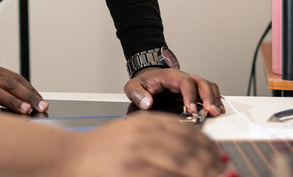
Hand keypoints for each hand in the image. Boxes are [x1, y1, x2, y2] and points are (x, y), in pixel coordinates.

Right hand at [62, 114, 227, 176]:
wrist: (70, 157)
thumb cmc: (99, 149)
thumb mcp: (129, 132)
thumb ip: (155, 136)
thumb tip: (187, 148)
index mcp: (145, 121)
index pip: (185, 129)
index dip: (206, 143)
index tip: (218, 154)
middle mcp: (145, 134)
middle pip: (188, 148)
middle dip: (210, 161)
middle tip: (223, 170)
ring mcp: (140, 154)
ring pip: (182, 165)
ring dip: (202, 173)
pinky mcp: (135, 170)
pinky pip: (167, 176)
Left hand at [124, 68, 223, 116]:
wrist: (148, 77)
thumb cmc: (144, 82)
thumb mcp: (133, 86)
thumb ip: (136, 93)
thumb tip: (147, 103)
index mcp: (170, 76)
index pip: (185, 82)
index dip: (190, 95)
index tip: (192, 109)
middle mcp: (184, 78)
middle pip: (201, 82)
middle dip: (207, 97)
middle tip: (210, 112)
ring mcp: (191, 84)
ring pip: (208, 86)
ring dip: (214, 98)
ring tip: (216, 113)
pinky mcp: (195, 91)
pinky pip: (210, 91)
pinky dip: (216, 99)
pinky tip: (218, 110)